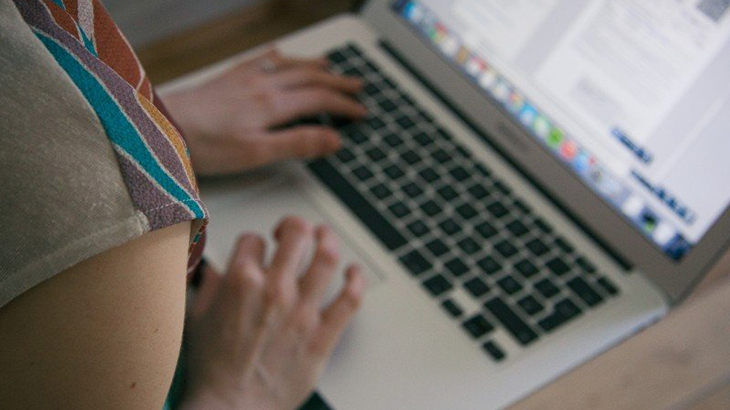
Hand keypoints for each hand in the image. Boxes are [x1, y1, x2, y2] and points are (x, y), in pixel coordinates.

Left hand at [162, 49, 366, 175]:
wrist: (165, 125)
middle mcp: (263, 85)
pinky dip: (278, 55)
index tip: (362, 111)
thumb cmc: (206, 144)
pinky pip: (261, 59)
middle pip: (311, 77)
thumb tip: (333, 139)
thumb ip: (297, 144)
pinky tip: (280, 53)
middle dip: (338, 82)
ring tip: (331, 65)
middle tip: (358, 85)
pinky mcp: (229, 77)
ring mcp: (245, 78)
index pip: (320, 100)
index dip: (345, 105)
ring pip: (290, 65)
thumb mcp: (257, 154)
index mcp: (273, 105)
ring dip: (315, 65)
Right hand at [179, 217, 364, 409]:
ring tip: (324, 239)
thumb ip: (207, 285)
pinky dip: (357, 279)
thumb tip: (214, 268)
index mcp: (241, 282)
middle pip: (297, 233)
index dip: (255, 242)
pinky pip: (350, 299)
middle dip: (294, 225)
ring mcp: (302, 312)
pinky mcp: (323, 335)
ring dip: (328, 240)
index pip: (254, 239)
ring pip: (328, 256)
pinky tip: (353, 273)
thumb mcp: (195, 318)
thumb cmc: (213, 370)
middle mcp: (274, 291)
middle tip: (293, 232)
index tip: (258, 252)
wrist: (231, 408)